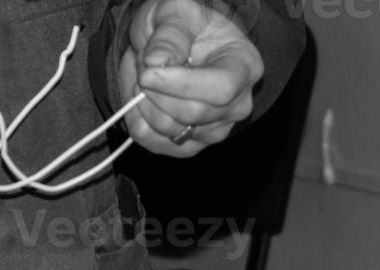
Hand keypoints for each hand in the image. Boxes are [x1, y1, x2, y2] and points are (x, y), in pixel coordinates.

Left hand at [117, 0, 263, 156]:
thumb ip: (170, 34)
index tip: (147, 72)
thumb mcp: (176, 13)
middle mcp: (236, 106)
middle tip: (141, 61)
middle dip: (154, 89)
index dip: (181, 84)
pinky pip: (151, 141)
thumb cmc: (183, 25)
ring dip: (140, 99)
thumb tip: (157, 62)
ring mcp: (213, 131)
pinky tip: (138, 94)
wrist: (177, 44)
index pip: (221, 88)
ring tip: (141, 71)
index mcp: (245, 67)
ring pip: (167, 129)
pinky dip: (134, 116)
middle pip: (191, 113)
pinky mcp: (187, 147)